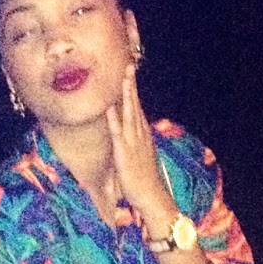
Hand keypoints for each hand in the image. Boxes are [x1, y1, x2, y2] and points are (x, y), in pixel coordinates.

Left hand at [105, 63, 177, 235]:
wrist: (152, 198)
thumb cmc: (145, 184)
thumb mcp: (140, 161)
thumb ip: (134, 149)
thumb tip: (129, 144)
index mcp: (143, 136)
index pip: (138, 109)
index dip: (134, 92)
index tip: (130, 76)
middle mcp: (140, 136)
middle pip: (135, 106)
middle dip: (131, 86)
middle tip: (129, 66)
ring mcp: (133, 143)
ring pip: (129, 113)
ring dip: (126, 95)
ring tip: (123, 77)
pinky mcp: (124, 153)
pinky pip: (118, 132)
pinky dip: (113, 117)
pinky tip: (109, 106)